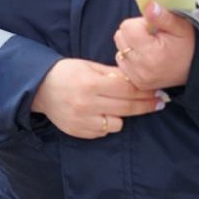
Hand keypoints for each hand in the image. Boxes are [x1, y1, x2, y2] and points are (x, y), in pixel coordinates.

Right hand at [31, 57, 166, 138]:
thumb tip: (138, 79)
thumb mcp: (89, 66)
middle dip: (146, 105)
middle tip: (159, 103)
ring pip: (117, 124)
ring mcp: (82, 120)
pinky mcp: (77, 131)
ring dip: (123, 116)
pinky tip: (103, 115)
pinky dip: (107, 124)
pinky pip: (103, 132)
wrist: (39, 88)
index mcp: (91, 83)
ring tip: (120, 107)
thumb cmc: (67, 73)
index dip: (145, 92)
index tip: (158, 92)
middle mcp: (87, 104)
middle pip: (127, 107)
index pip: (127, 89)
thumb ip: (112, 74)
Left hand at [113, 2, 195, 90]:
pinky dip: (130, 57)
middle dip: (133, 33)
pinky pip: (122, 63)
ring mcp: (138, 77)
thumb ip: (161, 16)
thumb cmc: (188, 45)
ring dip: (130, 45)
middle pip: (120, 37)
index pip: (127, 27)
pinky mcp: (137, 83)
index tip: (152, 28)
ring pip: (119, 50)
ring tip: (149, 47)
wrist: (196, 68)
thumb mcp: (180, 26)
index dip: (139, 23)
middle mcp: (141, 68)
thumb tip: (149, 6)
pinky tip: (145, 57)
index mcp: (151, 53)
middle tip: (151, 37)